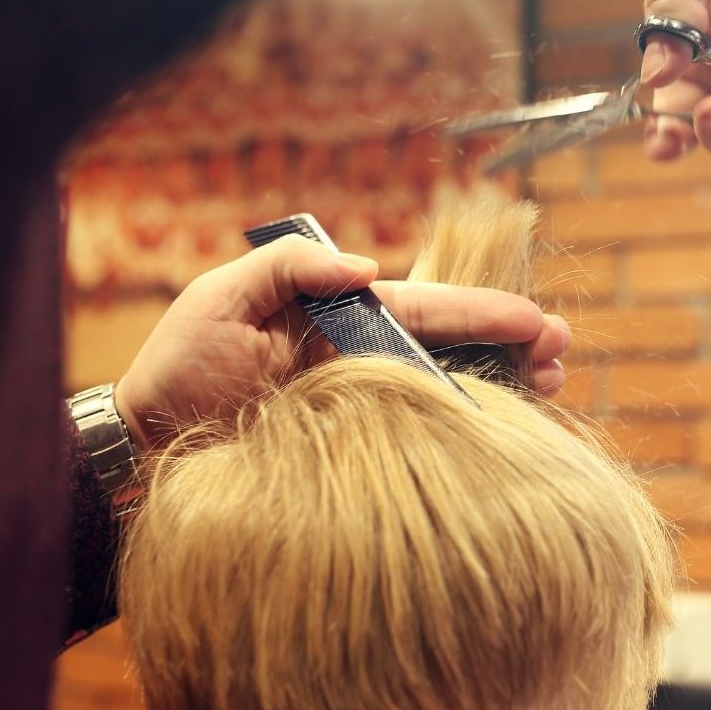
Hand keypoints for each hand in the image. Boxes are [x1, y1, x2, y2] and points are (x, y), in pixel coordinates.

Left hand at [114, 236, 571, 449]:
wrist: (148, 443)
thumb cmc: (179, 368)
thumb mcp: (221, 297)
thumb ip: (291, 268)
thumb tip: (370, 263)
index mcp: (335, 316)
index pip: (422, 307)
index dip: (479, 313)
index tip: (535, 320)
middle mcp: (356, 358)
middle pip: (447, 347)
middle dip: (508, 346)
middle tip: (562, 355)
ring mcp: (357, 404)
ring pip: (441, 389)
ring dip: (497, 387)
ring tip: (551, 389)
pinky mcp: (353, 447)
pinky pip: (416, 434)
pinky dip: (460, 432)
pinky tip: (499, 437)